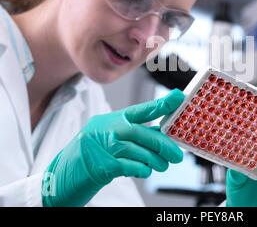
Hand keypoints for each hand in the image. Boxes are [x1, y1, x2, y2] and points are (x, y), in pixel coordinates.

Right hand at [42, 89, 184, 206]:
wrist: (59, 176)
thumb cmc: (89, 155)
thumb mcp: (109, 137)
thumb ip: (132, 135)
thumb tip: (160, 135)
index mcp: (112, 119)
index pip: (141, 110)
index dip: (162, 104)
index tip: (179, 98)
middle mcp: (108, 129)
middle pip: (143, 134)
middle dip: (164, 145)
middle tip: (177, 155)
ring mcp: (103, 146)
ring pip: (139, 151)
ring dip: (155, 160)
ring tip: (162, 166)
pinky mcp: (102, 165)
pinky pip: (130, 166)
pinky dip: (141, 169)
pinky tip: (144, 171)